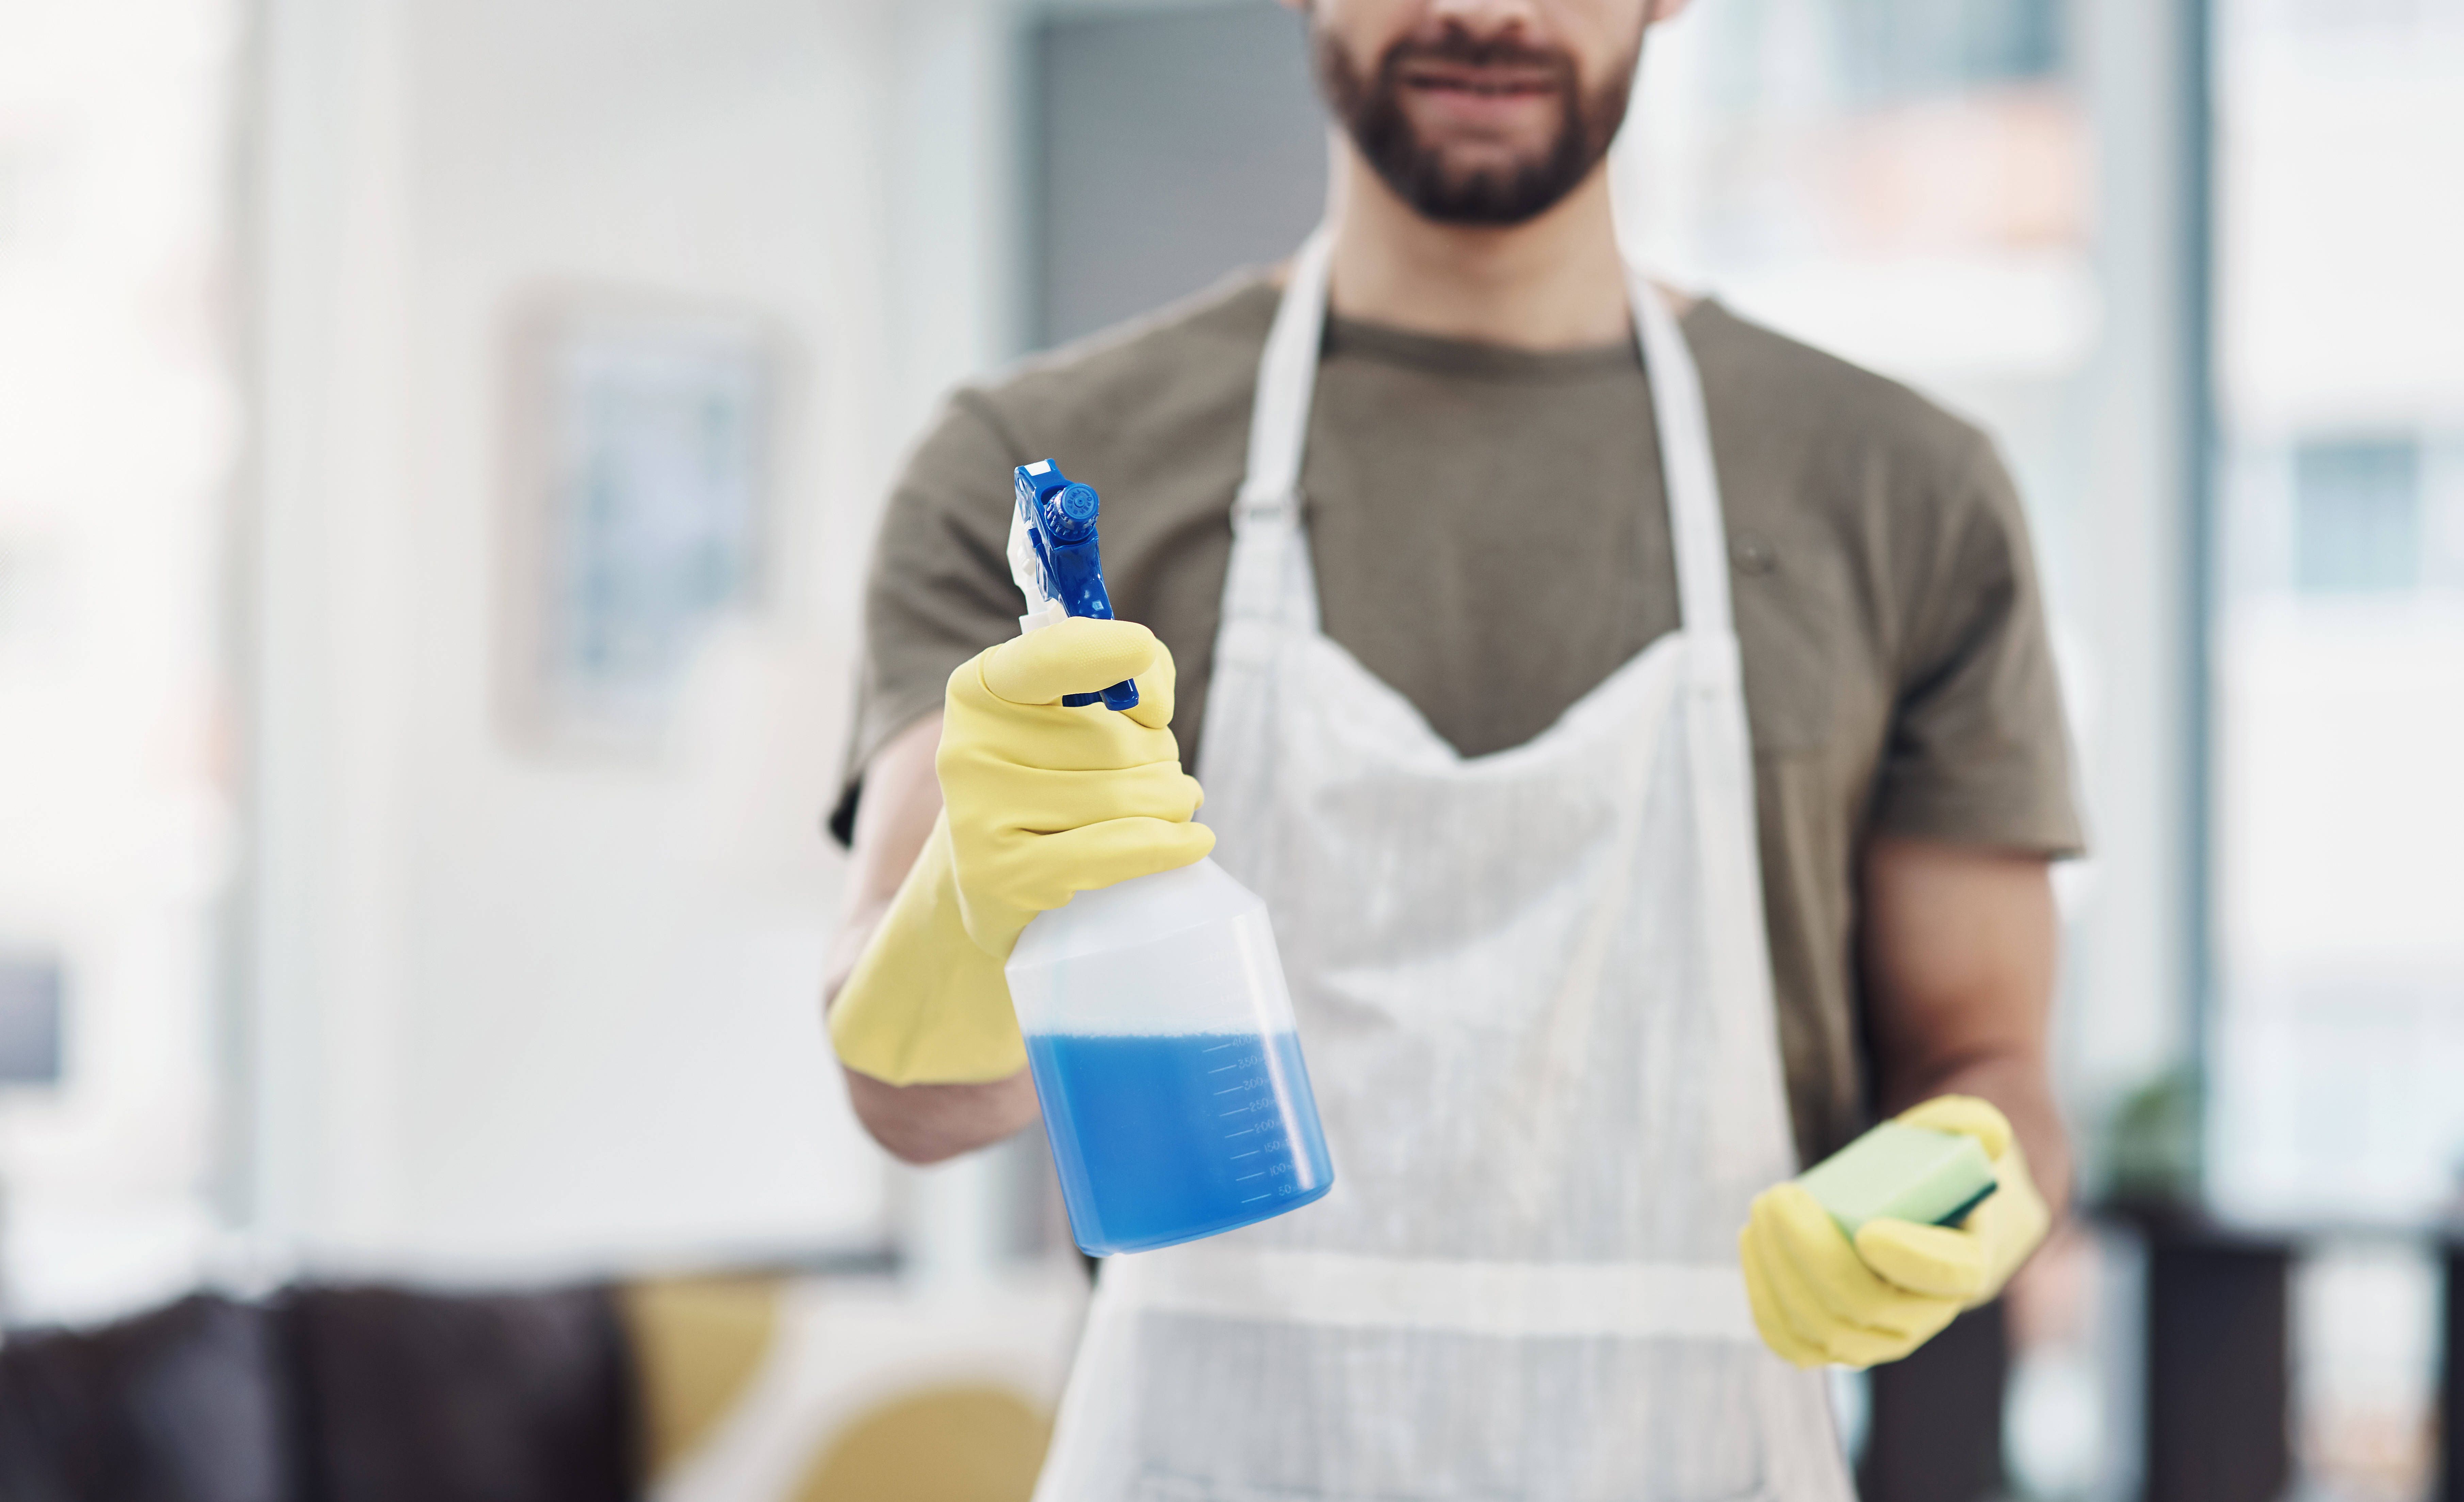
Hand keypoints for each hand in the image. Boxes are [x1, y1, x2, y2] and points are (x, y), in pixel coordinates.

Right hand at [936, 617, 1211, 957]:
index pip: (1046, 657)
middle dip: (1161, 756)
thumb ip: (1119, 676)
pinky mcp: (1003, 877)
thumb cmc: (1049, 775)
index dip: (1100, 648)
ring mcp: (979, 816)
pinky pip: (1113, 851)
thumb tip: (1153, 707)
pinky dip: (1168, 845)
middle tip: (1159, 774)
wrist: (992, 873)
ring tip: (1170, 805)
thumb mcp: (1070, 711)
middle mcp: (969, 746)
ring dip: (1171, 801)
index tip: (1140, 647)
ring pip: (1126, 797)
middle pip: (1115, 740)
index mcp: (982, 688)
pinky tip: (1195, 840)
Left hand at [1738, 1094, 2052, 1368]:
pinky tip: (1752, 1246)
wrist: (1925, 1222)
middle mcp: (1926, 1315)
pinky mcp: (1837, 1342)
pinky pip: (1794, 1343)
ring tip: (1759, 1216)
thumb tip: (1986, 1132)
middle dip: (1812, 1253)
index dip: (1911, 1259)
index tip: (1867, 1229)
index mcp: (1967, 1266)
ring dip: (1780, 1275)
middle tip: (1776, 1196)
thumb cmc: (1935, 1173)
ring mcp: (1880, 1338)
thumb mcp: (1960, 1139)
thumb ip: (1972, 1124)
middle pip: (1866, 1305)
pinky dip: (1765, 1302)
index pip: (1946, 1276)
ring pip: (1825, 1331)